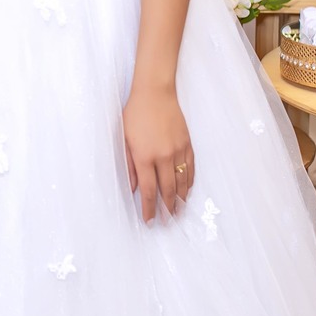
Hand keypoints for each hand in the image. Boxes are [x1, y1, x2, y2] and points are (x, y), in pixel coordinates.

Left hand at [123, 87, 193, 221]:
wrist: (155, 93)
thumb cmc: (135, 114)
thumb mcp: (124, 140)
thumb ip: (128, 166)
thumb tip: (131, 188)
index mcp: (144, 157)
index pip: (148, 190)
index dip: (150, 208)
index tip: (149, 220)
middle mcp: (163, 157)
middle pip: (167, 191)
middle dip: (167, 209)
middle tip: (167, 222)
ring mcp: (178, 150)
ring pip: (182, 182)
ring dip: (180, 199)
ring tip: (177, 211)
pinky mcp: (187, 144)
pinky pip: (190, 168)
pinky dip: (189, 182)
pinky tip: (186, 191)